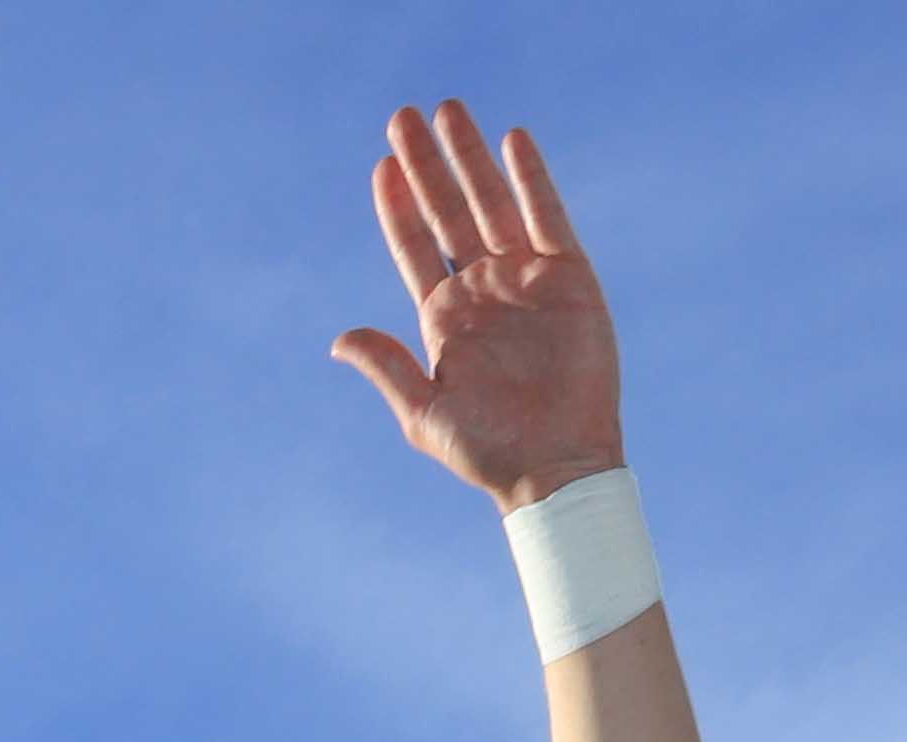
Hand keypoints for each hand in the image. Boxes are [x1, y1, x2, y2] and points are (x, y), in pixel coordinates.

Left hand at [334, 105, 624, 512]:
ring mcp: (524, 279)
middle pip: (446, 211)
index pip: (414, 248)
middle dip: (425, 165)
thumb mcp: (423, 413)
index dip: (397, 207)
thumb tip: (339, 339)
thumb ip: (387, 367)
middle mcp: (482, 290)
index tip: (382, 167)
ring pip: (491, 202)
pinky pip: (546, 216)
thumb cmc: (488, 451)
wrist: (555, 465)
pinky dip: (531, 178)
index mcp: (444, 318)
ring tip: (449, 111)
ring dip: (470, 157)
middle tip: (403, 117)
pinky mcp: (567, 277)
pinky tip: (512, 140)